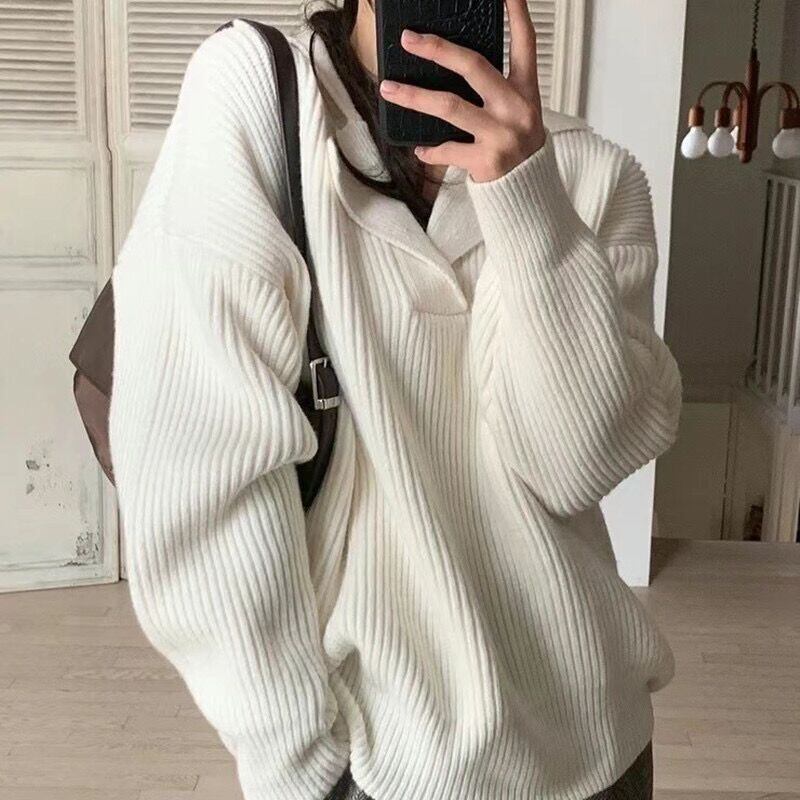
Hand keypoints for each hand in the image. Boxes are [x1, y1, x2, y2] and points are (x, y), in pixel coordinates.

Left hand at [378, 0, 544, 182]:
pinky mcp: (486, 160)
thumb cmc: (519, 149)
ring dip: (413, 96)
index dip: (516, 12)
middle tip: (409, 39)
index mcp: (525, 92)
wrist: (529, 192)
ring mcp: (500, 134)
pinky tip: (420, 148)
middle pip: (473, 66)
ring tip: (389, 88)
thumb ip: (495, 91)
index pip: (525, 43)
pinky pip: (447, 149)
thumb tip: (451, 69)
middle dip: (437, 49)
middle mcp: (515, 109)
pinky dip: (430, 150)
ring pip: (449, 106)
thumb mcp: (518, 114)